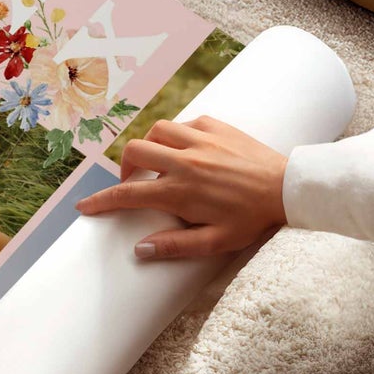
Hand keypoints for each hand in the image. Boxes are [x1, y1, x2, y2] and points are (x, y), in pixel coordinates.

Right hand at [75, 115, 286, 260]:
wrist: (289, 188)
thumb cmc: (253, 219)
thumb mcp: (216, 242)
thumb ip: (176, 246)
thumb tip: (139, 249)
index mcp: (180, 191)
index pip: (128, 194)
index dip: (101, 201)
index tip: (85, 206)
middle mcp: (184, 161)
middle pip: (134, 152)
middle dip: (124, 168)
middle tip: (133, 182)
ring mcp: (200, 140)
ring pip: (156, 131)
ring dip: (150, 146)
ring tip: (158, 163)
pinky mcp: (216, 126)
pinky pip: (184, 123)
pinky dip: (177, 135)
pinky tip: (186, 149)